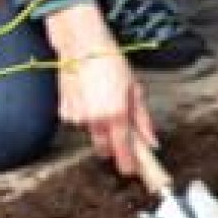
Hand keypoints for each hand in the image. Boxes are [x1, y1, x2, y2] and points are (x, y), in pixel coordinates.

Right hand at [44, 5, 159, 175]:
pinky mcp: (65, 111)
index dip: (131, 166)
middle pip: (107, 148)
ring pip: (93, 133)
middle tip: (122, 131)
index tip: (136, 173)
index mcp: (116, 116)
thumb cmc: (110, 60)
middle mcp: (96, 120)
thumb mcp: (135, 89)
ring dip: (101, 126)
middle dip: (115, 145)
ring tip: (105, 101)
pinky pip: (79, 121)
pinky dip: (86, 115)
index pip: (125, 152)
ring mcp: (78, 117)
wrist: (81, 44)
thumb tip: (152, 141)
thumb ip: (143, 120)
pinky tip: (90, 97)